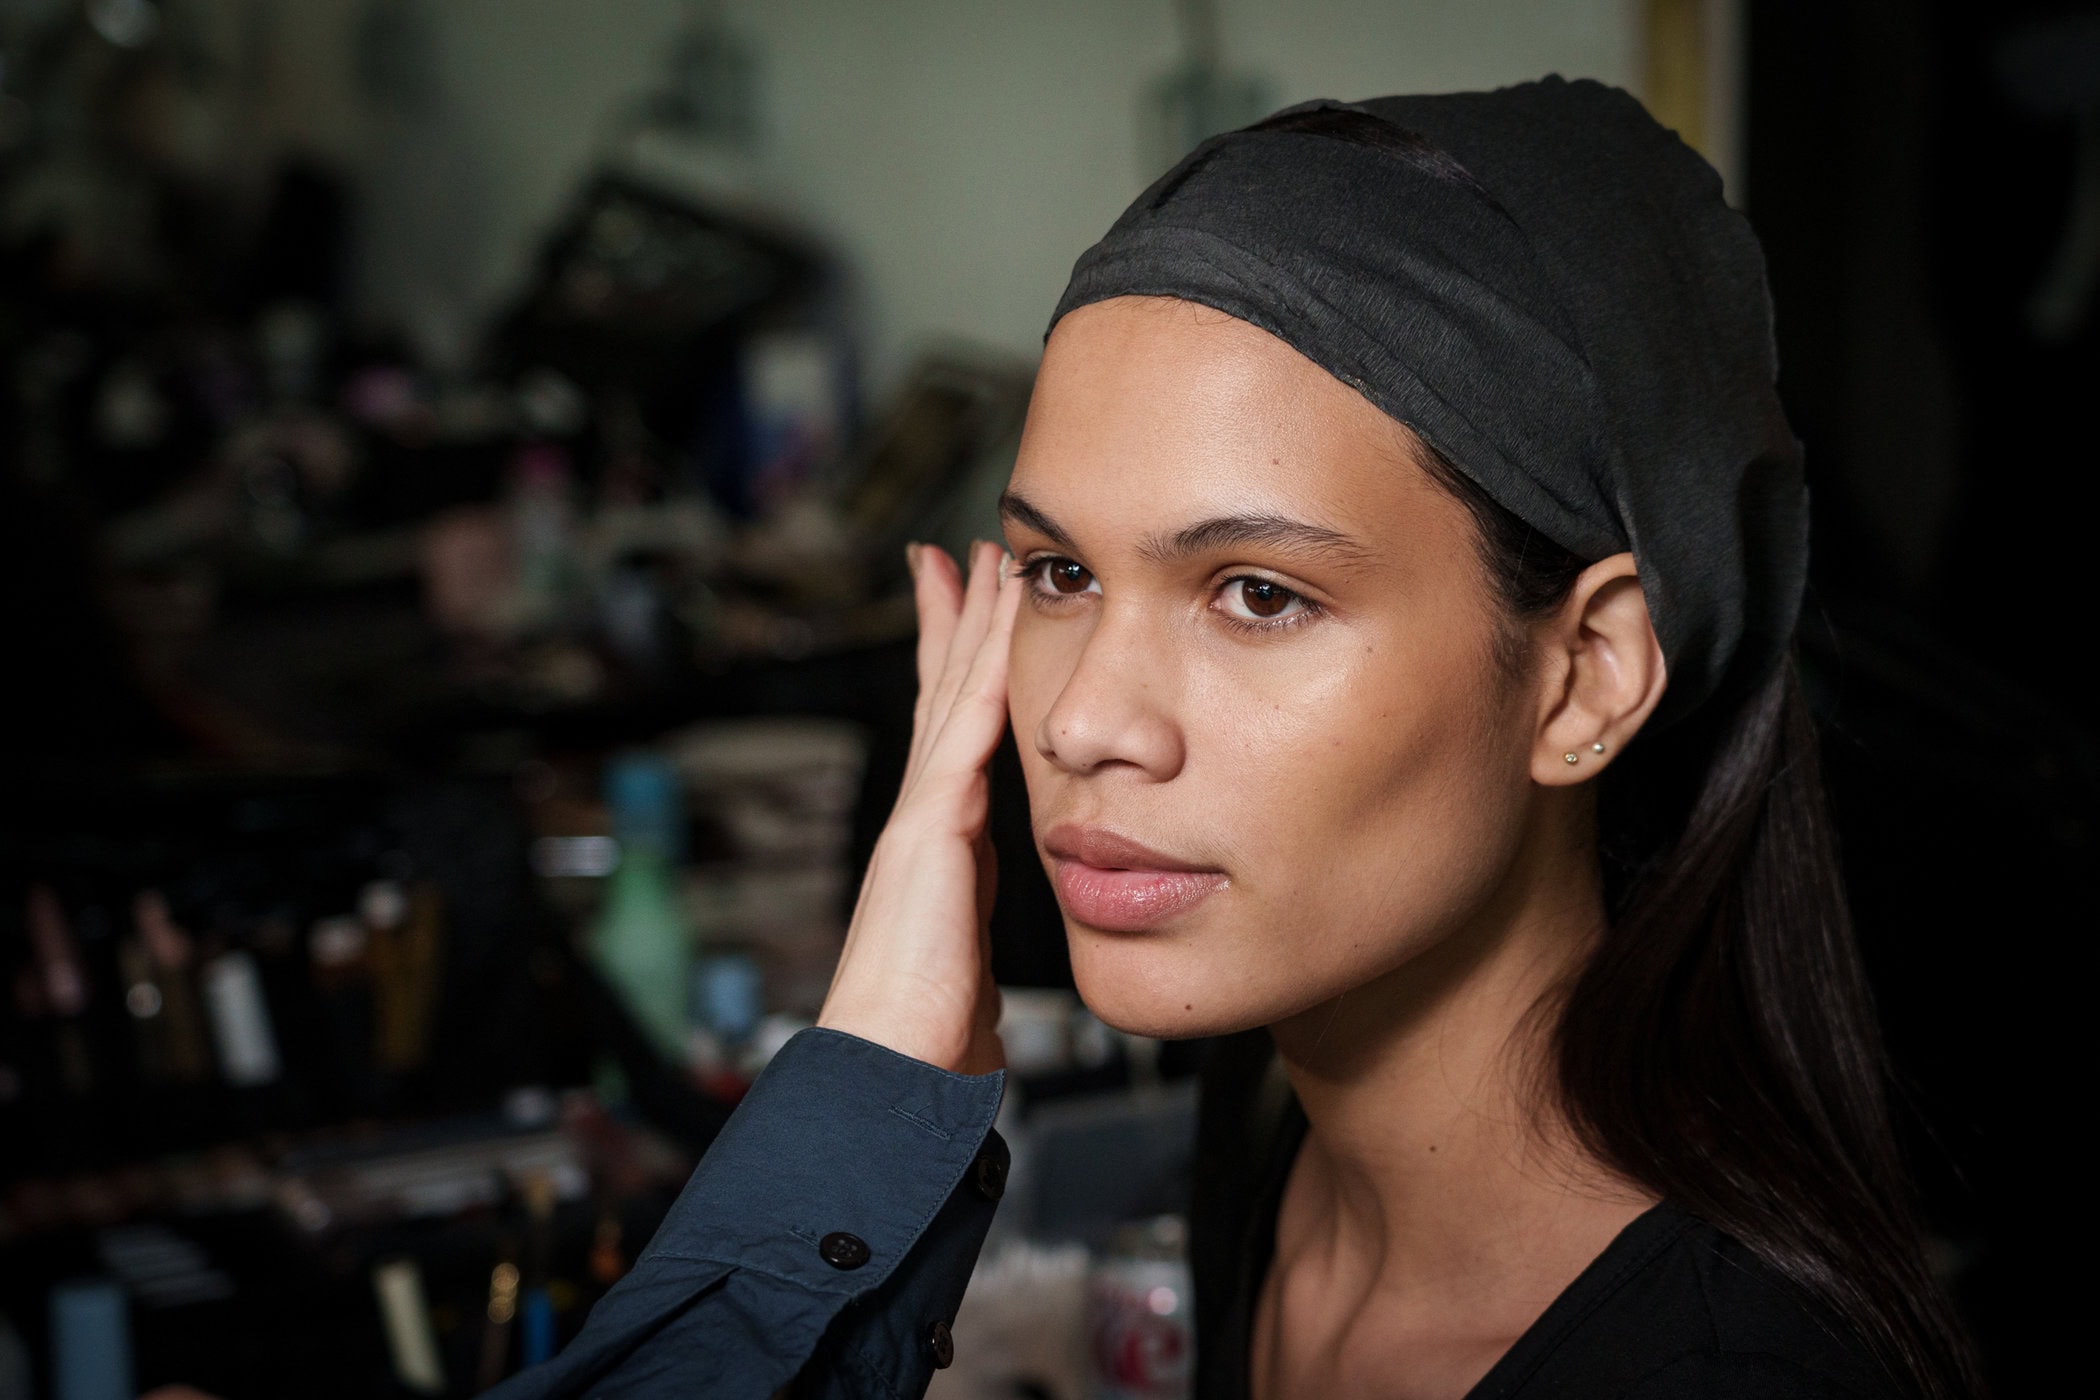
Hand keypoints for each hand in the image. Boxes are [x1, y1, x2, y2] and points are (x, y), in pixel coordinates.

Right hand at [817, 540, 1022, 1074]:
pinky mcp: (929, 829)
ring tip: (984, 558)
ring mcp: (920, 818)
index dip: (963, 678)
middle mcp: (924, 820)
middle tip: (964, 555)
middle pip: (941, 698)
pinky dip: (982, 670)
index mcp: (941, 850)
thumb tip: (993, 974)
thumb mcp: (968, 981)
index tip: (974, 624)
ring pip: (951, 696)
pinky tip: (999, 624)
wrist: (886, 1075)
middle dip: (955, 623)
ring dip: (970, 622)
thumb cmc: (924, 1046)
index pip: (954, 742)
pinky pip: (964, 731)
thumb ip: (974, 952)